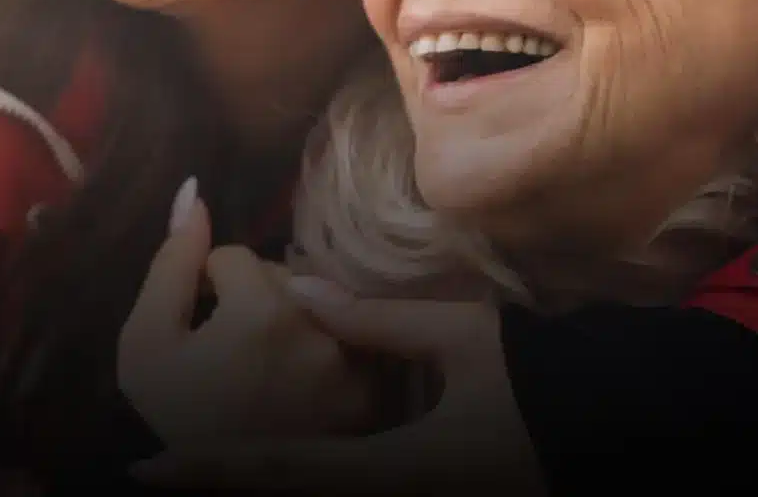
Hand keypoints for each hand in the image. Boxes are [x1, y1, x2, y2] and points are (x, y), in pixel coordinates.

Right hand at [118, 180, 378, 450]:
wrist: (231, 484)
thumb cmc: (179, 419)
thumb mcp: (145, 344)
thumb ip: (169, 264)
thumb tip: (193, 192)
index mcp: (264, 309)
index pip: (235, 257)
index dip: (207, 288)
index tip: (201, 327)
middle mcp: (323, 327)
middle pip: (284, 276)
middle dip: (255, 298)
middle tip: (231, 347)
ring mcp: (356, 362)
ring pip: (319, 304)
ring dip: (293, 318)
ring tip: (266, 362)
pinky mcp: (375, 394)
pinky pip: (349, 340)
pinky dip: (325, 348)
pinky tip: (297, 380)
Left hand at [131, 279, 542, 496]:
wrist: (610, 438)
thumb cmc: (541, 388)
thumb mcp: (464, 339)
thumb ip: (371, 318)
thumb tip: (292, 283)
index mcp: (399, 472)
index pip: (278, 472)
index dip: (209, 472)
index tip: (147, 469)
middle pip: (285, 493)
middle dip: (221, 483)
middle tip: (154, 473)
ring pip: (309, 493)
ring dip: (253, 480)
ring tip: (189, 468)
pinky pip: (338, 490)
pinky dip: (293, 479)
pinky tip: (257, 468)